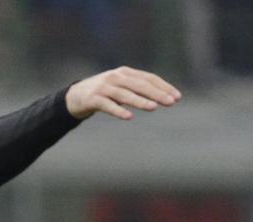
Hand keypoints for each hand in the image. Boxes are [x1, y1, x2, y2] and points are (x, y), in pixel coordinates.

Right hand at [65, 66, 180, 119]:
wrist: (75, 96)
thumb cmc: (104, 92)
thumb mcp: (121, 86)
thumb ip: (138, 88)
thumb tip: (163, 96)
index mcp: (125, 72)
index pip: (148, 78)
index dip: (164, 87)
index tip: (177, 97)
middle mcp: (115, 77)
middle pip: (140, 85)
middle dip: (157, 93)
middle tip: (171, 102)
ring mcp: (104, 87)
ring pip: (125, 95)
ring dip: (140, 101)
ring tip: (153, 108)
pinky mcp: (93, 99)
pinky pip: (108, 105)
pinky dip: (118, 111)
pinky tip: (129, 117)